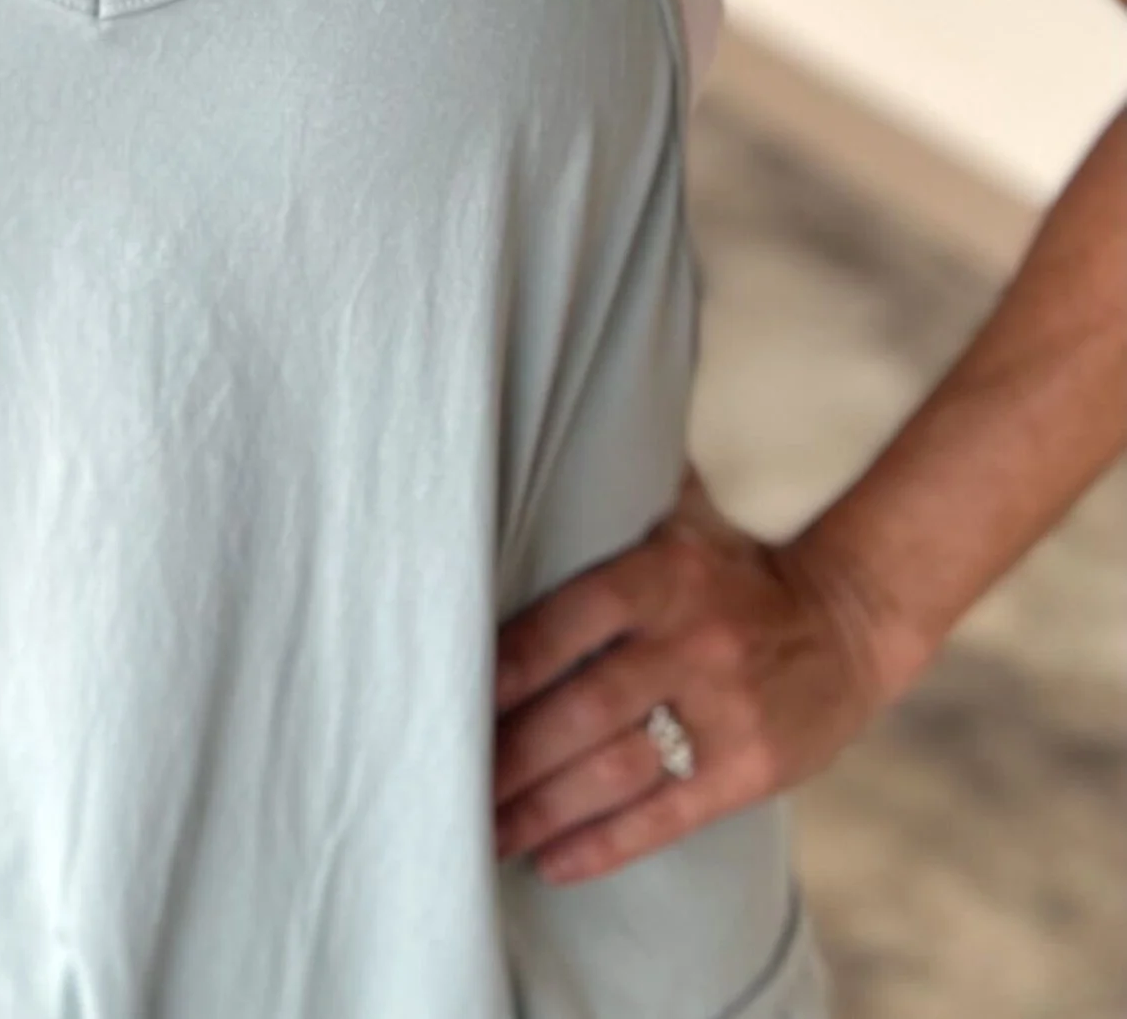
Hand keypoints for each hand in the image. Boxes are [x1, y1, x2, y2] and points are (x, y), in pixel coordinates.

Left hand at [491, 462, 912, 886]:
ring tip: (484, 833)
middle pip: (579, 710)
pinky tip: (551, 861)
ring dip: (540, 810)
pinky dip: (604, 843)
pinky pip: (666, 817)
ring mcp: (724, 713)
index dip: (499, 671)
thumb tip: (530, 433)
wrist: (851, 617)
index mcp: (662, 574)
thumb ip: (611, 490)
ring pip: (613, 772)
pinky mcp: (751, 771)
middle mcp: (691, 644)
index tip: (444, 699)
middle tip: (449, 780)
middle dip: (508, 755)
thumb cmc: (735, 566)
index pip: (562, 624)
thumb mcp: (681, 515)